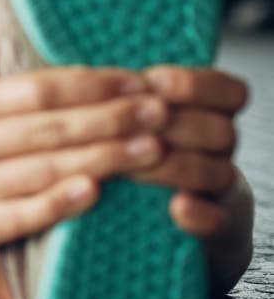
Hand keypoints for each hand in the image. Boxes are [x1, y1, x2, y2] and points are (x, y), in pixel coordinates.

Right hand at [0, 62, 171, 250]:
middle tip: (161, 113)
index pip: (39, 88)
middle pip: (49, 129)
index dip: (91, 84)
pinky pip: (21, 217)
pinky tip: (96, 193)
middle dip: (111, 121)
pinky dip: (58, 205)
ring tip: (152, 150)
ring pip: (44, 172)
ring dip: (102, 161)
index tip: (136, 79)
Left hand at [129, 64, 248, 238]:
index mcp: (202, 114)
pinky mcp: (216, 233)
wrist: (143, 224)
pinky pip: (220, 223)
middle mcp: (217, 151)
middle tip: (131, 129)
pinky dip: (199, 214)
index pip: (225, 91)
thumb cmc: (122, 154)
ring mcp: (219, 192)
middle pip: (220, 130)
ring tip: (130, 168)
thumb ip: (114, 97)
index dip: (194, 84)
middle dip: (174, 126)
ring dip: (174, 167)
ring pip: (218, 172)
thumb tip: (72, 65)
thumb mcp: (121, 120)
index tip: (153, 82)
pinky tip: (177, 206)